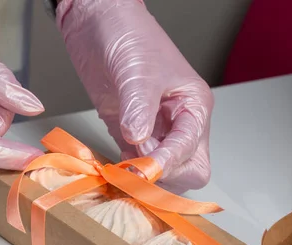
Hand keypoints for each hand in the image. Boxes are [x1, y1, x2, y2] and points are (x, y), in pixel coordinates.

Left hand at [57, 0, 213, 192]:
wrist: (98, 22)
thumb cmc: (128, 34)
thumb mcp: (137, 71)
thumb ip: (139, 107)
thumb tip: (139, 139)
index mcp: (193, 105)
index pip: (190, 149)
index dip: (167, 162)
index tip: (143, 169)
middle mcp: (177, 121)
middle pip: (186, 168)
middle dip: (163, 175)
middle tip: (134, 172)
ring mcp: (153, 128)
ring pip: (160, 170)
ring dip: (142, 176)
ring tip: (120, 171)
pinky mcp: (128, 131)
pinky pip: (133, 161)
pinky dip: (125, 169)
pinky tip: (113, 166)